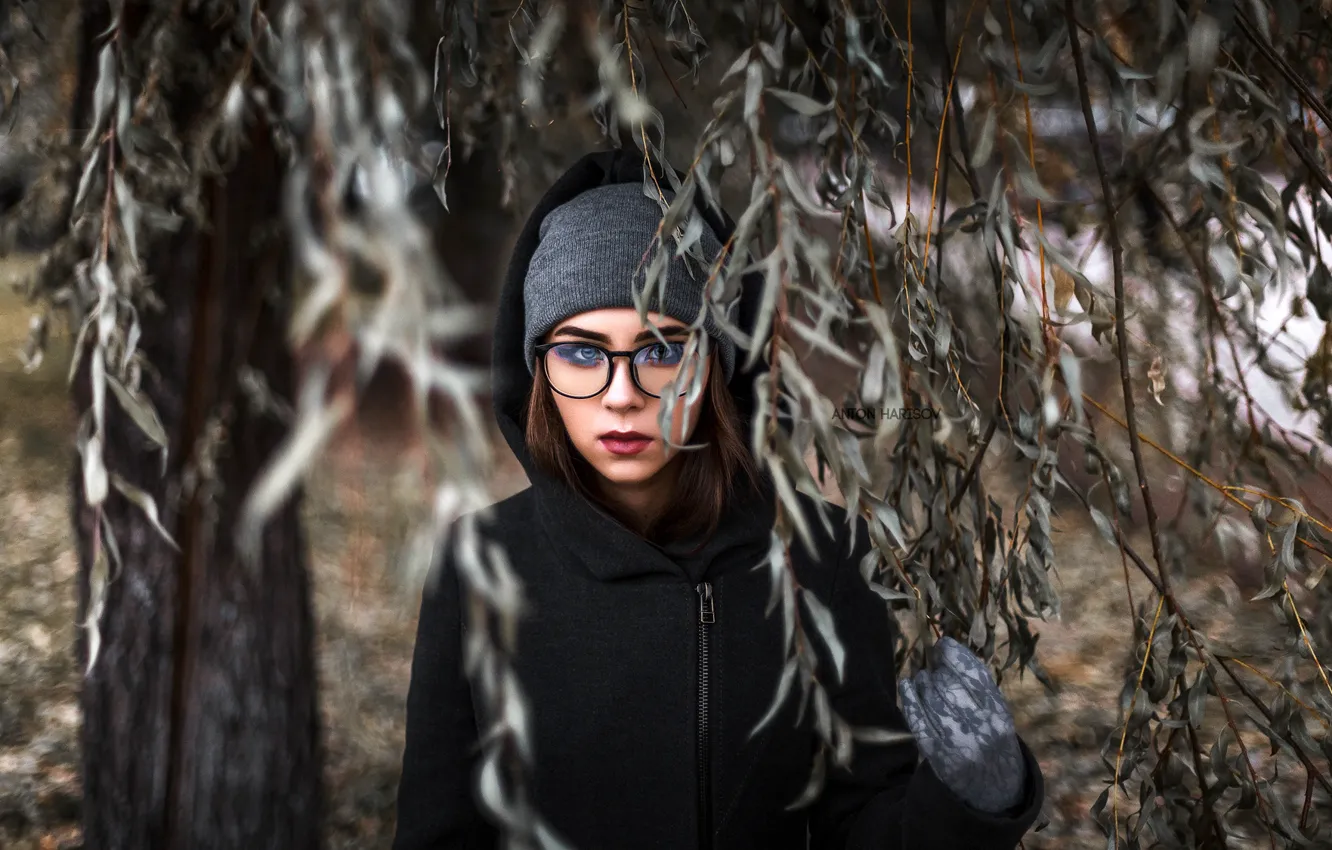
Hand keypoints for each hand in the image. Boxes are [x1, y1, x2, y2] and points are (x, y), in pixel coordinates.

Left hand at [897, 637, 1025, 813]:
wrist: (992, 788)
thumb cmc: (991, 738)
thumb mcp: (997, 712)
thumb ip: (977, 685)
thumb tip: (945, 647)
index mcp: (998, 713)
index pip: (974, 675)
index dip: (955, 654)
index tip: (942, 644)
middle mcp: (979, 728)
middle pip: (950, 685)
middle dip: (938, 671)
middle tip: (934, 668)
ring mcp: (956, 742)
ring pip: (931, 699)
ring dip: (923, 682)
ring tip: (924, 679)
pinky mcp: (936, 754)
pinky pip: (917, 719)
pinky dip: (909, 698)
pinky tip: (906, 685)